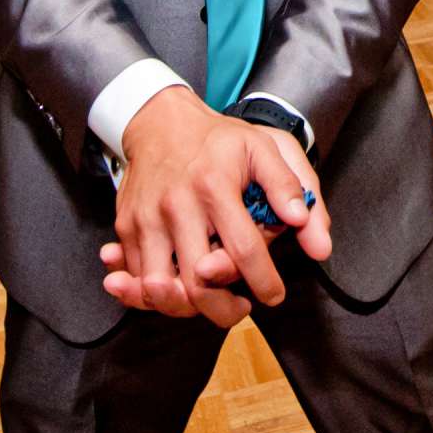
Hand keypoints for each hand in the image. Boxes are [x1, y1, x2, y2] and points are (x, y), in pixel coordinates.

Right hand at [100, 87, 330, 326]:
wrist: (160, 123)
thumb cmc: (218, 140)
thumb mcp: (265, 148)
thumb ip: (291, 187)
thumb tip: (307, 226)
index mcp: (215, 186)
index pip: (244, 250)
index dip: (264, 282)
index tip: (274, 294)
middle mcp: (177, 206)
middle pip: (198, 282)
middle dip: (224, 309)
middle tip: (241, 307)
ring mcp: (146, 219)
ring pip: (161, 290)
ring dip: (188, 309)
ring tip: (210, 301)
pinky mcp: (125, 227)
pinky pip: (137, 279)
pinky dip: (154, 297)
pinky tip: (178, 291)